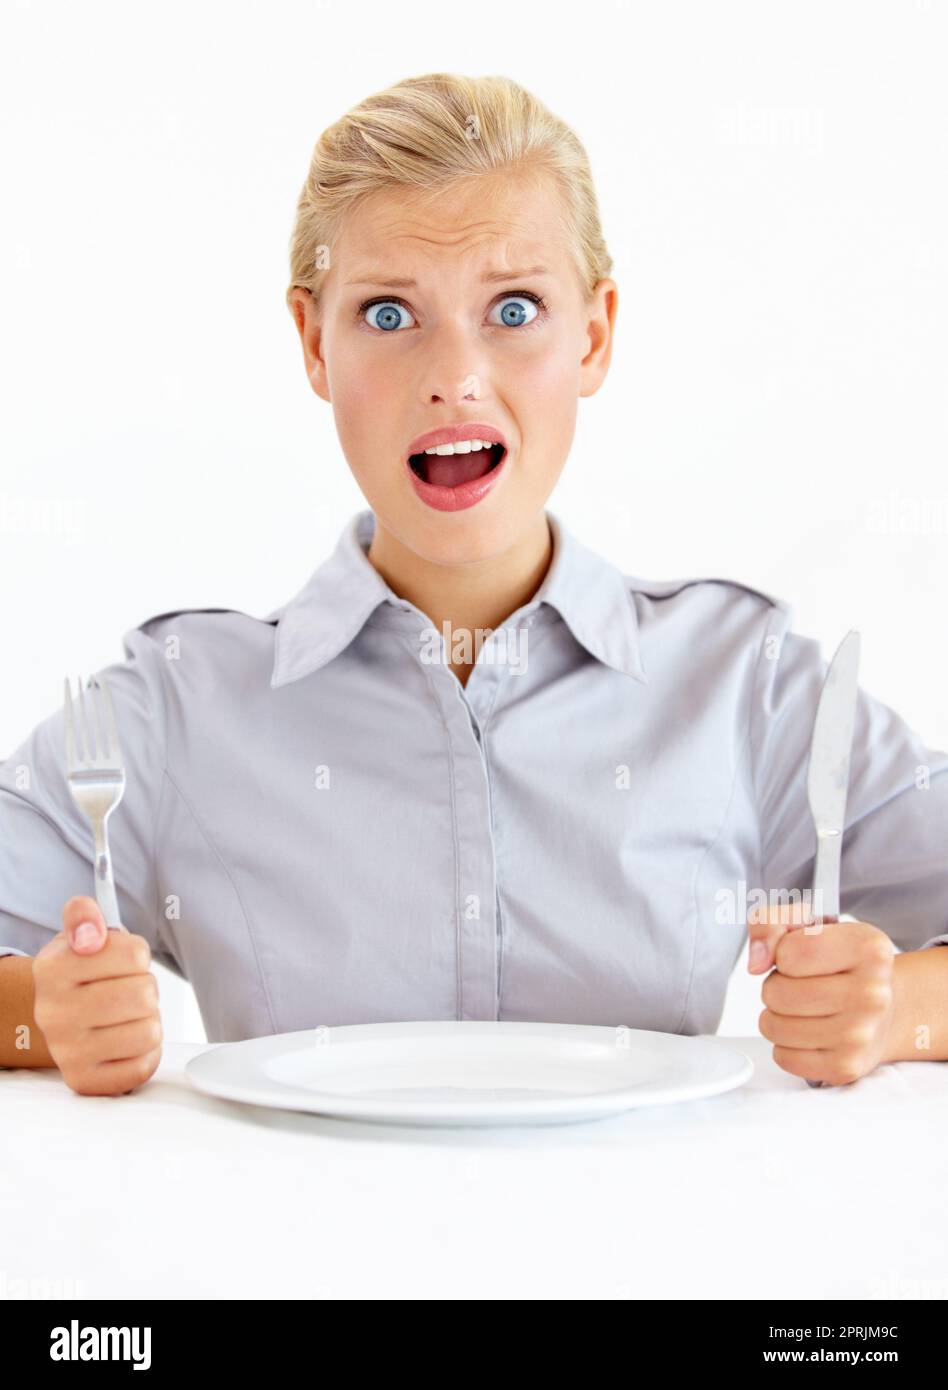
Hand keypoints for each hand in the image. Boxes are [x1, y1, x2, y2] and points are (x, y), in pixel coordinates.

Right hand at [31, 895, 162, 1095]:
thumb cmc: (82, 973)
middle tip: (126, 990)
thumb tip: (90, 932)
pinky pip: (145, 1065)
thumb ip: (84, 914)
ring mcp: (67, 1052)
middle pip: (144, 996)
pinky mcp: (85, 1081)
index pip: (134, 954)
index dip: (137, 955)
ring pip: (149, 1031)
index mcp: (52, 969)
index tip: (120, 961)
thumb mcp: (79, 934)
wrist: (60, 1016)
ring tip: (126, 1016)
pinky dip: (145, 1052)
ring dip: (148, 1021)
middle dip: (146, 988)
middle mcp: (53, 1013)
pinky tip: (125, 1041)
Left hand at [747, 901, 896, 1085]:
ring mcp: (860, 1035)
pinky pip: (782, 1056)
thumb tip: (756, 961)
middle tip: (801, 984)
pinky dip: (786, 1044)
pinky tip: (810, 1031)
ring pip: (772, 1026)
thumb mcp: (812, 924)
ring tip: (804, 1007)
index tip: (800, 956)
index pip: (789, 953)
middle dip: (777, 986)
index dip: (782, 953)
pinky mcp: (845, 1067)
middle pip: (776, 992)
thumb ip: (772, 921)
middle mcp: (871, 994)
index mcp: (869, 949)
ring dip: (777, 1015)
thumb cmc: (843, 964)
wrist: (887, 1009)